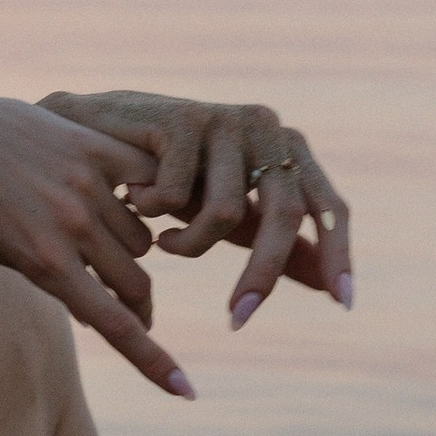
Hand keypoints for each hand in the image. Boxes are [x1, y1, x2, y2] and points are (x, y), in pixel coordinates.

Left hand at [0, 68, 193, 398]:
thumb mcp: (5, 255)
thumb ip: (56, 284)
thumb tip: (104, 315)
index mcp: (44, 265)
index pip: (115, 326)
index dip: (154, 362)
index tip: (186, 390)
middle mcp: (72, 229)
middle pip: (136, 283)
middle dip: (136, 300)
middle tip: (131, 302)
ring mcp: (88, 186)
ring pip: (141, 238)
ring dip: (128, 246)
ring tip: (95, 230)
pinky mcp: (98, 149)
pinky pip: (145, 187)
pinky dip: (142, 198)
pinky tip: (127, 195)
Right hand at [40, 91, 352, 326]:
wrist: (92, 131)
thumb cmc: (165, 176)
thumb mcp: (228, 214)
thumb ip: (278, 245)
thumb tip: (333, 289)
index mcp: (286, 150)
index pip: (329, 206)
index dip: (339, 254)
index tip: (343, 305)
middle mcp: (266, 128)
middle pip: (286, 212)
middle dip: (262, 273)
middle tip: (239, 318)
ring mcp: (226, 119)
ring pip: (226, 212)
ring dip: (189, 245)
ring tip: (162, 243)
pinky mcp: (184, 117)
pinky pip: (179, 195)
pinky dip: (155, 212)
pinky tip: (133, 199)